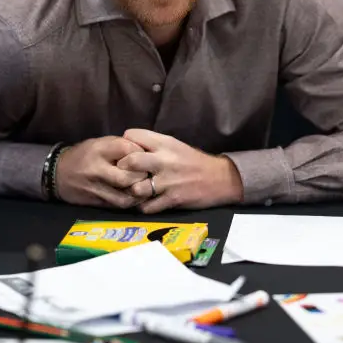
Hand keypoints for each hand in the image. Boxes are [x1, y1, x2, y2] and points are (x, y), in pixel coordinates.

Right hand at [54, 136, 148, 207]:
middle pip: (127, 177)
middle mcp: (96, 169)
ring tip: (144, 187)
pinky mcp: (96, 202)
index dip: (140, 152)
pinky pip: (118, 205)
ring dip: (138, 193)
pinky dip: (130, 201)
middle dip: (142, 176)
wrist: (57, 173)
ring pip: (124, 196)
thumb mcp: (99, 143)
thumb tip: (144, 152)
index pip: (127, 150)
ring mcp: (95, 188)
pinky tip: (136, 196)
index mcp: (98, 150)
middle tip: (147, 174)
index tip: (145, 155)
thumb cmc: (84, 155)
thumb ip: (120, 146)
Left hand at [118, 129, 243, 213]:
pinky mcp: (173, 199)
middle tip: (123, 174)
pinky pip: (147, 207)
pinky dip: (144, 206)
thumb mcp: (174, 145)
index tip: (125, 152)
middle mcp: (165, 160)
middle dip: (122, 168)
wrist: (220, 178)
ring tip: (135, 191)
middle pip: (130, 161)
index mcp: (165, 143)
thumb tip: (127, 146)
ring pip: (136, 188)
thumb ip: (152, 145)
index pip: (131, 135)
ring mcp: (168, 181)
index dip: (124, 143)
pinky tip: (147, 202)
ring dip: (132, 191)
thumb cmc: (193, 161)